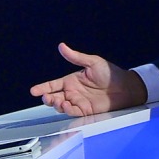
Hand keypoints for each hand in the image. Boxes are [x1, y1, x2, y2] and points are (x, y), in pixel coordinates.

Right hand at [28, 42, 147, 115]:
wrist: (125, 87)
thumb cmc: (110, 73)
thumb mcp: (92, 62)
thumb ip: (75, 57)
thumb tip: (62, 46)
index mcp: (71, 81)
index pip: (53, 85)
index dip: (42, 88)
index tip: (33, 91)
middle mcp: (72, 92)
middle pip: (54, 97)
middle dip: (47, 98)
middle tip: (45, 97)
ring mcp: (78, 102)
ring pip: (61, 106)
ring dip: (56, 104)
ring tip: (57, 101)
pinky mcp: (86, 110)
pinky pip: (73, 112)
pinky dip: (67, 110)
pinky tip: (66, 105)